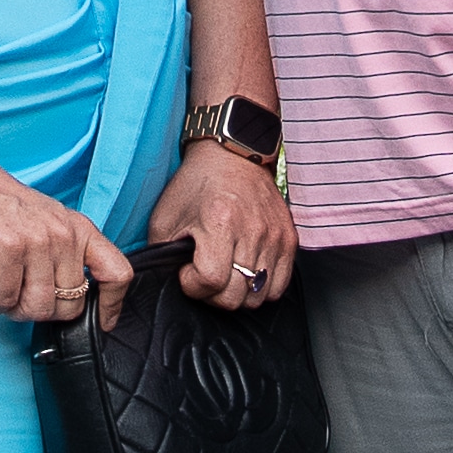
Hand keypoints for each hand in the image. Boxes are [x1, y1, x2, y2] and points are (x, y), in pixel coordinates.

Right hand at [0, 155, 135, 328]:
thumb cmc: (1, 204)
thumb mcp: (49, 221)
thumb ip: (66, 253)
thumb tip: (70, 297)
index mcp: (81, 229)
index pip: (117, 273)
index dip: (112, 305)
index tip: (102, 323)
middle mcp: (65, 236)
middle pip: (71, 305)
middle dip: (43, 313)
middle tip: (21, 303)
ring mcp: (38, 242)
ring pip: (39, 308)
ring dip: (15, 312)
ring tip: (0, 300)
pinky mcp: (8, 250)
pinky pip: (7, 300)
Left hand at [141, 141, 298, 309]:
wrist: (233, 155)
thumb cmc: (197, 184)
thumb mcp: (166, 217)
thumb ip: (164, 254)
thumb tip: (170, 281)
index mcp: (220, 222)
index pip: (211, 281)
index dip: (193, 285)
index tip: (187, 272)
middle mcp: (253, 231)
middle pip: (236, 296)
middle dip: (213, 294)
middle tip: (204, 275)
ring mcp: (275, 236)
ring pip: (258, 296)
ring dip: (238, 293)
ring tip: (226, 274)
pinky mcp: (289, 239)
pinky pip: (278, 285)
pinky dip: (260, 287)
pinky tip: (245, 272)